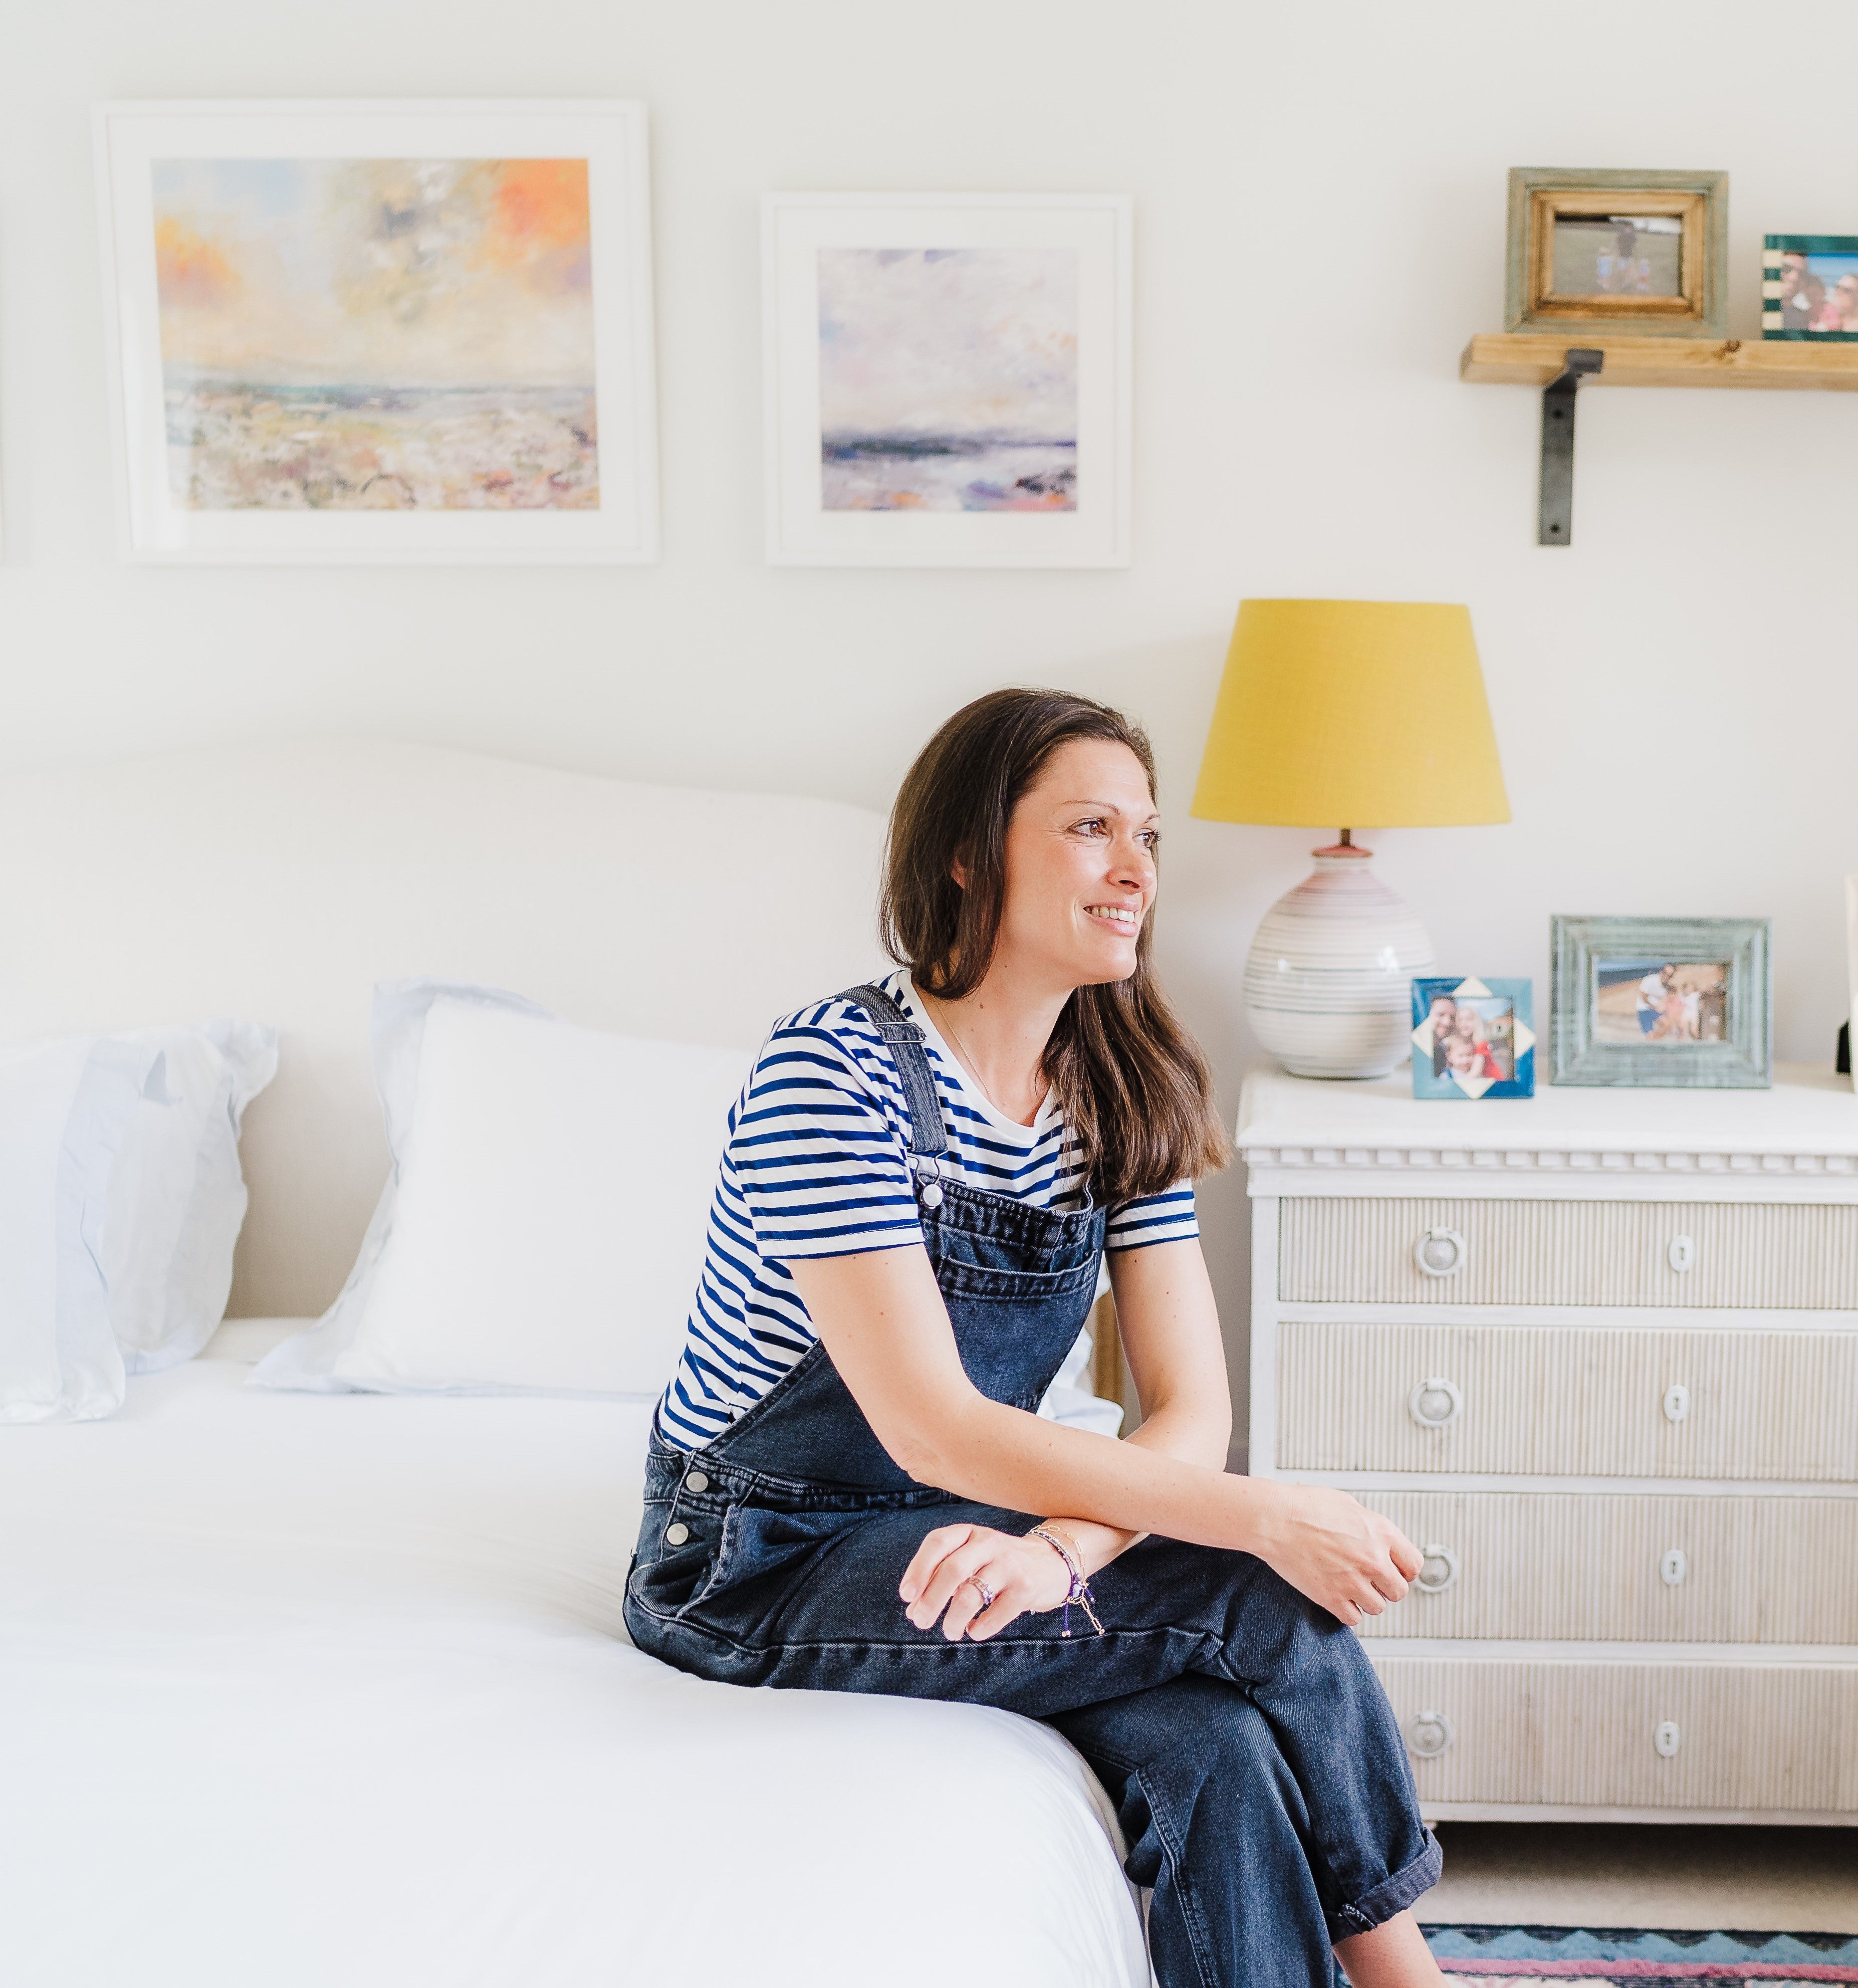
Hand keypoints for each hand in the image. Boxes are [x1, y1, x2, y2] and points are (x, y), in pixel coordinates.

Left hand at [898, 1523, 1073, 1640]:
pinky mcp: (1026, 1588)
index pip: (938, 1542)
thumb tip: (912, 1611)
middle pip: (952, 1569)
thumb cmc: (999, 1564)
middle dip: (931, 1599)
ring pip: (972, 1594)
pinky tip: (975, 1630)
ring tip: (950, 1632)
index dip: (918, 1568)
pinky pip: (996, 1613)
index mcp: (970, 1533)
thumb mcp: (972, 1560)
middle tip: (920, 1622)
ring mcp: (1009, 1564)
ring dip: (953, 1619)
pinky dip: (980, 1628)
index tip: (906, 1595)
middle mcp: (989, 1543)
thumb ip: (941, 1580)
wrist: (1051, 1563)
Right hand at [1253, 1485, 1420, 1625]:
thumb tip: (1375, 1537)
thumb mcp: (1347, 1504)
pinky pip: (1353, 1618)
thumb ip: (1369, 1525)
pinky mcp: (1332, 1598)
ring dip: (1366, 1599)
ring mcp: (1353, 1581)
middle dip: (1386, 1586)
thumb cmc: (1304, 1506)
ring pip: (1378, 1607)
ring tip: (1350, 1586)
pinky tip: (1337, 1595)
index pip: (1414, 1565)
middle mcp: (1373, 1560)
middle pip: (1399, 1591)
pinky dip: (1347, 1610)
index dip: (1404, 1569)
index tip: (1396, 1571)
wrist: (1273, 1519)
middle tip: (1370, 1579)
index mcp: (1381, 1532)